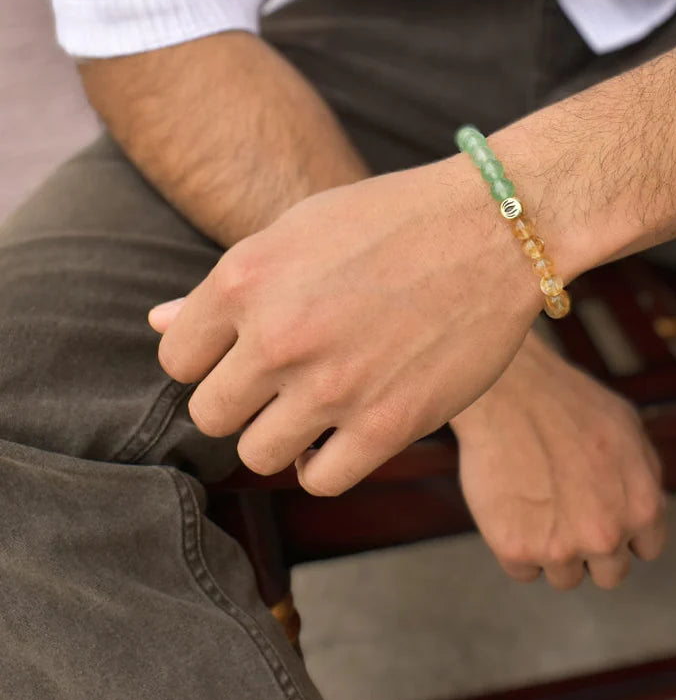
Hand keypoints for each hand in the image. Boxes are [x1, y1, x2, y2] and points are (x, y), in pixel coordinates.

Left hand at [149, 157, 540, 495]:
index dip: (209, 359)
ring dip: (282, 435)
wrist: (492, 228)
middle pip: (211, 415)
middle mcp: (279, 336)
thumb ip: (230, 285)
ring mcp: (333, 385)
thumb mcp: (300, 229)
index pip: (176, 360)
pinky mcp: (387, 424)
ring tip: (318, 405)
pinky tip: (346, 430)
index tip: (244, 353)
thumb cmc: (394, 220)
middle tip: (284, 381)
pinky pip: (319, 479)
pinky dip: (325, 462)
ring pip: (257, 454)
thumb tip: (158, 323)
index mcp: (246, 280)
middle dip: (241, 401)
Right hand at [451, 330, 667, 589]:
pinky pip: (522, 570)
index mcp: (642, 508)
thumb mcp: (629, 429)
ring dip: (553, 550)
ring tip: (536, 503)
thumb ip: (647, 476)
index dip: (624, 530)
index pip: (645, 550)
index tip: (602, 514)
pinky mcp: (516, 550)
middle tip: (567, 511)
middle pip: (608, 574)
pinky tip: (512, 507)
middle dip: (592, 548)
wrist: (509, 391)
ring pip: (564, 576)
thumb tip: (655, 507)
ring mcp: (560, 548)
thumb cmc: (567, 401)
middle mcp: (606, 536)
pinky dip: (516, 546)